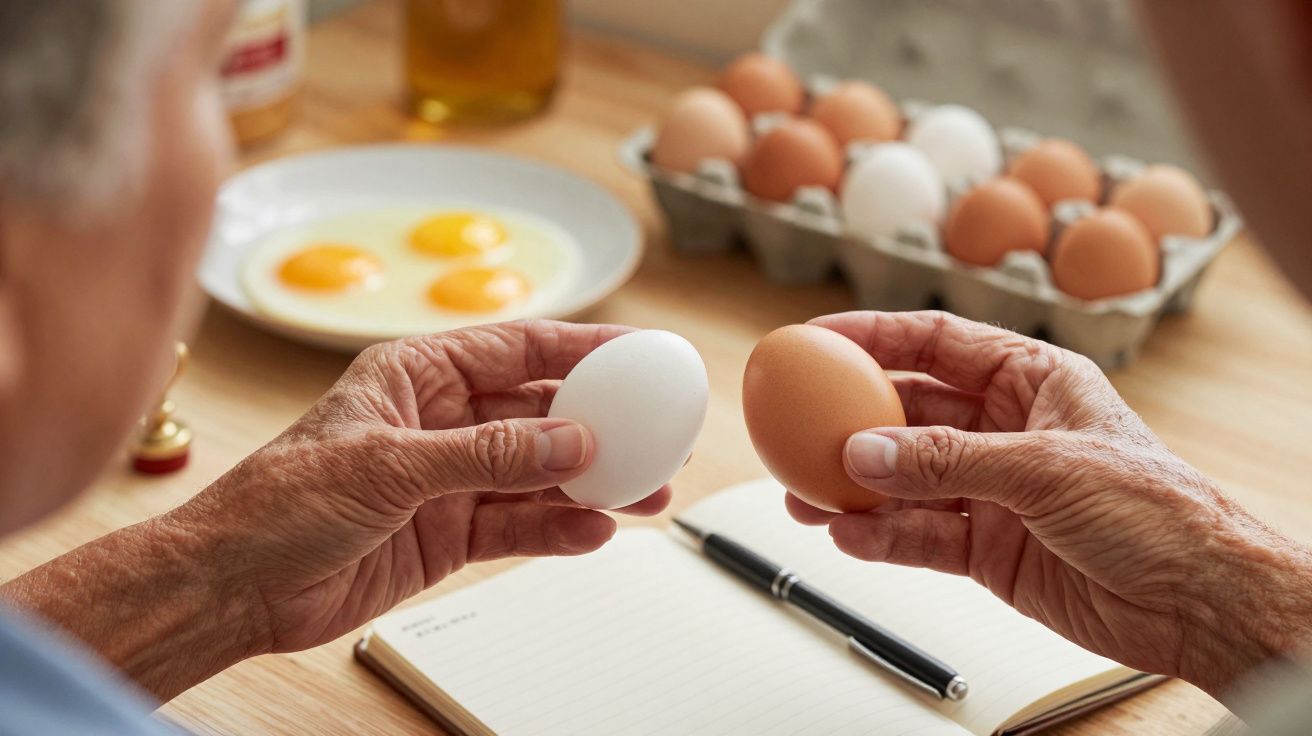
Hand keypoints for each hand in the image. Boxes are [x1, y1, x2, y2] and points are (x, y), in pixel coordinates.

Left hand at [172, 321, 668, 655]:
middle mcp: (440, 421)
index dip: (583, 350)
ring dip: (591, 484)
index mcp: (417, 374)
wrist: (236, 586)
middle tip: (654, 437)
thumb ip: (486, 454)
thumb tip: (568, 440)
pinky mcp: (450, 533)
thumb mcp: (388, 465)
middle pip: (540, 413)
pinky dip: (557, 529)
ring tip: (643, 494)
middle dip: (601, 425)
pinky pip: (519, 525)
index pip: (518, 350)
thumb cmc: (277, 503)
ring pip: (539, 474)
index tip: (637, 356)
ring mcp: (449, 480)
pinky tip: (592, 531)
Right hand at [787, 311, 1311, 699]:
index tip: (817, 339)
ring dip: (854, 489)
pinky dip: (881, 538)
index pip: (937, 342)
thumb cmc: (1160, 512)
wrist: (1198, 602)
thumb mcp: (1047, 468)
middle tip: (797, 431)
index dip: (874, 336)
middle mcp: (1005, 429)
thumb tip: (866, 452)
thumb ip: (948, 459)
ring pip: (903, 480)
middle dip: (850, 423)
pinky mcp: (986, 546)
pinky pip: (918, 535)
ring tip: (808, 498)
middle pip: (907, 413)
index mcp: (1032, 380)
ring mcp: (992, 490)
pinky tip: (852, 538)